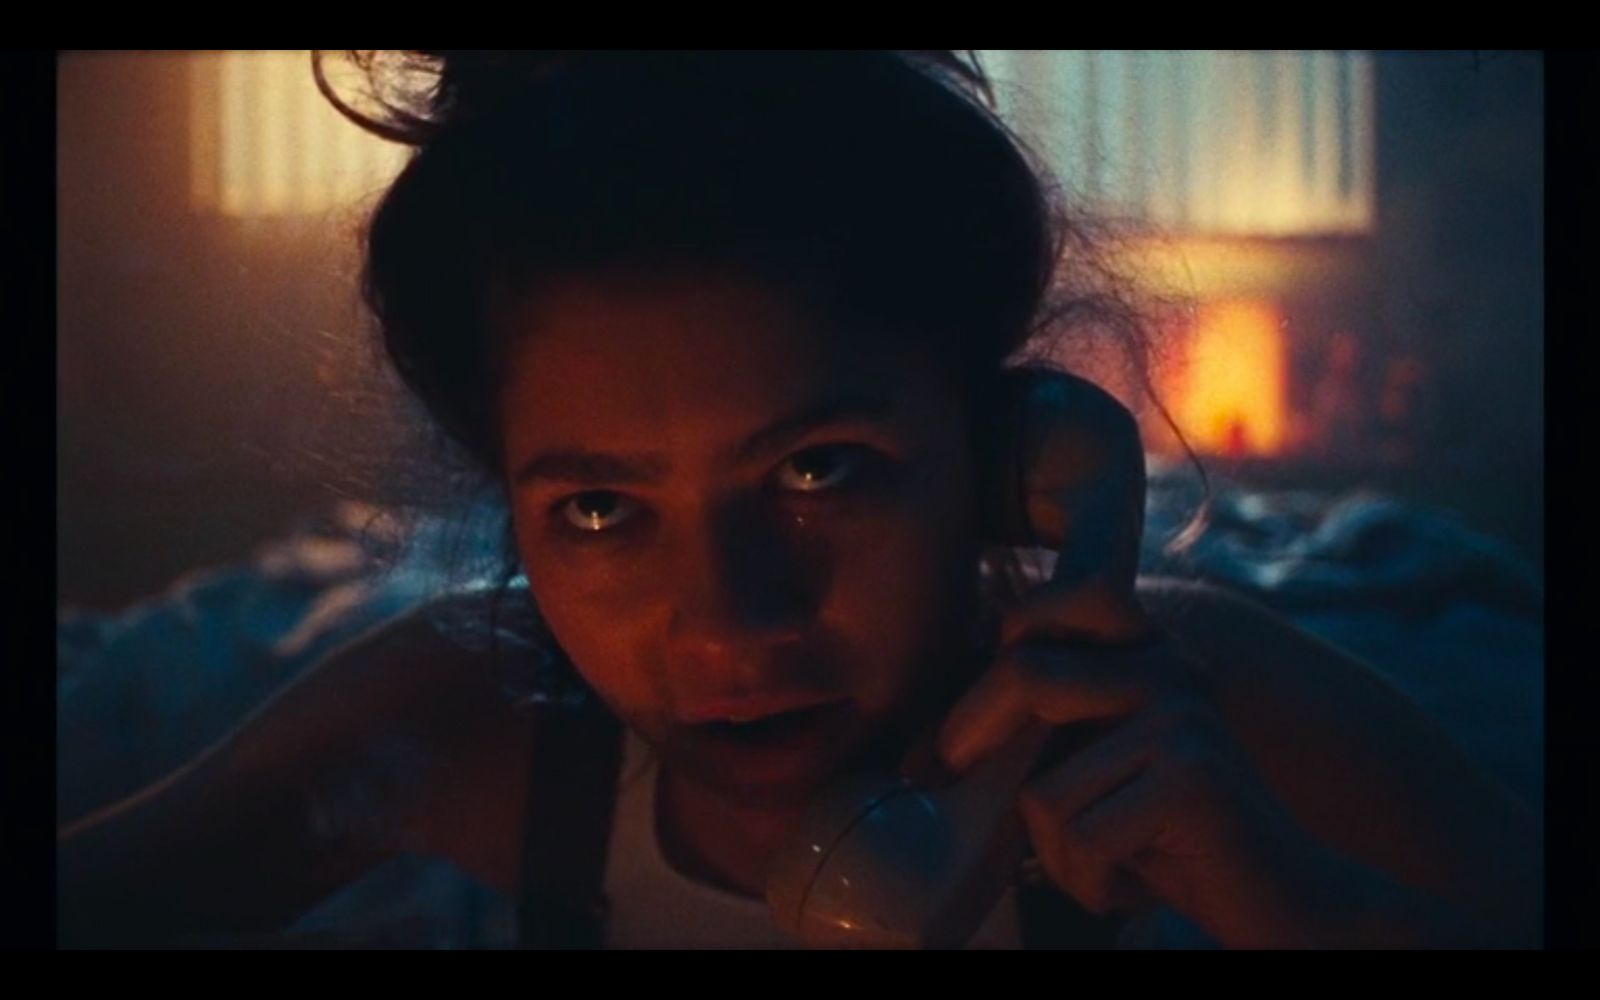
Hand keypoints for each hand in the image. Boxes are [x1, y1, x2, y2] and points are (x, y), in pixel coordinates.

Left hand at [934, 580, 1341, 947]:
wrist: (1285, 901)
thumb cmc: (1170, 844)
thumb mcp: (1101, 769)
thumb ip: (1048, 732)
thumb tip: (932, 737)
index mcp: (1148, 652)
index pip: (1061, 599)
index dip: (999, 636)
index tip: (957, 705)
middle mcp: (1169, 667)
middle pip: (1026, 672)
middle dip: (966, 732)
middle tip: (936, 775)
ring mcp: (1182, 717)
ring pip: (1046, 786)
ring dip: (1054, 852)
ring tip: (1098, 867)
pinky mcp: (1190, 778)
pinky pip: (1083, 834)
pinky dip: (1089, 882)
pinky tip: (1129, 888)